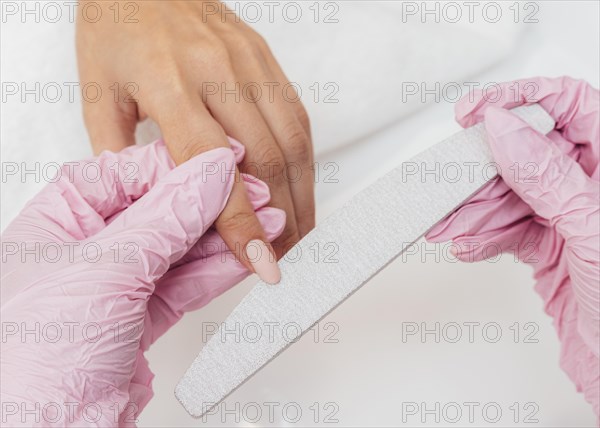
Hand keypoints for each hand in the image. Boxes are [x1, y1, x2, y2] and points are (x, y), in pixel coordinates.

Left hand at [0, 142, 284, 425]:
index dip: (183, 165)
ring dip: (227, 238)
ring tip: (265, 227)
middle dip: (214, 205)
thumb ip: (167, 216)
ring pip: (183, 246)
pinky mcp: (143, 313)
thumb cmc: (33, 361)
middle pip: (164, 208)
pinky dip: (221, 269)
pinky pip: (190, 280)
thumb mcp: (107, 267)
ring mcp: (119, 280)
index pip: (132, 171)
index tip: (225, 163)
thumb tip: (208, 173)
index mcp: (62, 217)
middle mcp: (89, 244)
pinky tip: (246, 256)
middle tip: (255, 197)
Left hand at [76, 0, 313, 282]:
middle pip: (267, 158)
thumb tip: (150, 208)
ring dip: (302, 195)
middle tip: (280, 258)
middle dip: (281, 219)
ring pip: (293, 140)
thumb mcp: (98, 93)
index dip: (241, 222)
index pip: (214, 166)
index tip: (259, 263)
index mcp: (169, 83)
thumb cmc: (116, 29)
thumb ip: (120, 156)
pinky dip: (305, 161)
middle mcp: (219, 72)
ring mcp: (251, 64)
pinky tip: (300, 188)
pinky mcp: (268, 61)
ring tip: (297, 234)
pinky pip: (298, 117)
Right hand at [426, 77, 598, 414]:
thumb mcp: (592, 231)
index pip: (570, 104)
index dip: (520, 98)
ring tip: (444, 223)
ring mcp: (571, 217)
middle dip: (481, 173)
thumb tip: (505, 130)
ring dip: (472, 212)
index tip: (474, 112)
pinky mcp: (551, 247)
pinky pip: (507, 230)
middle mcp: (593, 185)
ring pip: (509, 196)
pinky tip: (467, 245)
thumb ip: (547, 177)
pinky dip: (483, 238)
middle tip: (447, 184)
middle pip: (526, 154)